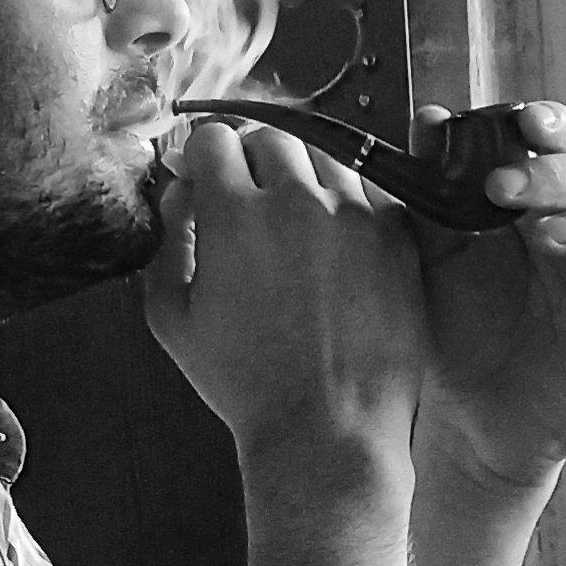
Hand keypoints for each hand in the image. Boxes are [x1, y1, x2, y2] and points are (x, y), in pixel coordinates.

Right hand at [141, 116, 429, 474]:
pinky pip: (370, 192)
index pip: (215, 139)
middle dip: (254, 159)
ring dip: (305, 176)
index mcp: (235, 214)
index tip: (207, 178)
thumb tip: (179, 190)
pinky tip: (338, 242)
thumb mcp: (173, 318)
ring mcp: (355, 215)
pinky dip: (350, 204)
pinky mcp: (398, 237)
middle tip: (251, 198)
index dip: (205, 157)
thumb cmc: (246, 383)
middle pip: (272, 137)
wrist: (327, 429)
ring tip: (297, 225)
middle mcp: (298, 201)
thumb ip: (168, 239)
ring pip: (326, 157)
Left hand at [412, 102, 565, 493]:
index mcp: (541, 203)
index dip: (553, 125)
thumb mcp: (433, 261)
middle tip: (503, 186)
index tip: (523, 121)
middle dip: (555, 173)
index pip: (564, 144)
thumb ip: (431, 195)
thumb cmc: (457, 331)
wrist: (467, 420)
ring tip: (545, 238)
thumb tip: (429, 120)